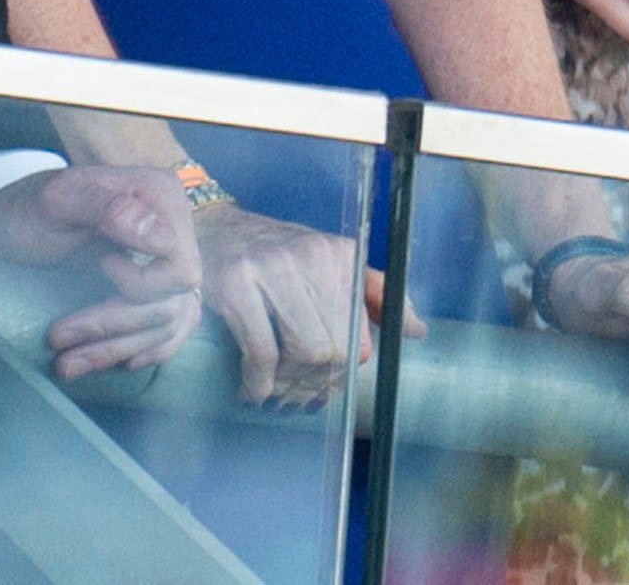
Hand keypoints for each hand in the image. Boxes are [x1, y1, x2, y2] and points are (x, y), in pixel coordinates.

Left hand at [0, 165, 204, 379]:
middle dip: (114, 325)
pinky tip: (119, 362)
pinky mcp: (154, 289)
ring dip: (116, 348)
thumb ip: (107, 208)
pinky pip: (170, 331)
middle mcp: (172, 228)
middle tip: (58, 337)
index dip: (141, 285)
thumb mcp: (56, 202)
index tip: (100, 270)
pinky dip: (145, 349)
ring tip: (66, 363)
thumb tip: (162, 240)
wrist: (2, 231)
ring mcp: (165, 261)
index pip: (180, 268)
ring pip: (165, 323)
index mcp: (159, 196)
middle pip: (170, 301)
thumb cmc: (25, 210)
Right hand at [193, 204, 422, 408]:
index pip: (357, 337)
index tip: (325, 386)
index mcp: (337, 255)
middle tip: (297, 398)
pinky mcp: (234, 284)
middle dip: (314, 386)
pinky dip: (259, 384)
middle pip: (331, 349)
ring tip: (276, 396)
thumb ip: (372, 293)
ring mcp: (270, 268)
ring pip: (302, 352)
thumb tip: (417, 331)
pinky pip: (262, 353)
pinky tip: (252, 390)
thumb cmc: (273, 254)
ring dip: (287, 389)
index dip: (342, 373)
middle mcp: (310, 256)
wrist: (211, 229)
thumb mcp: (326, 263)